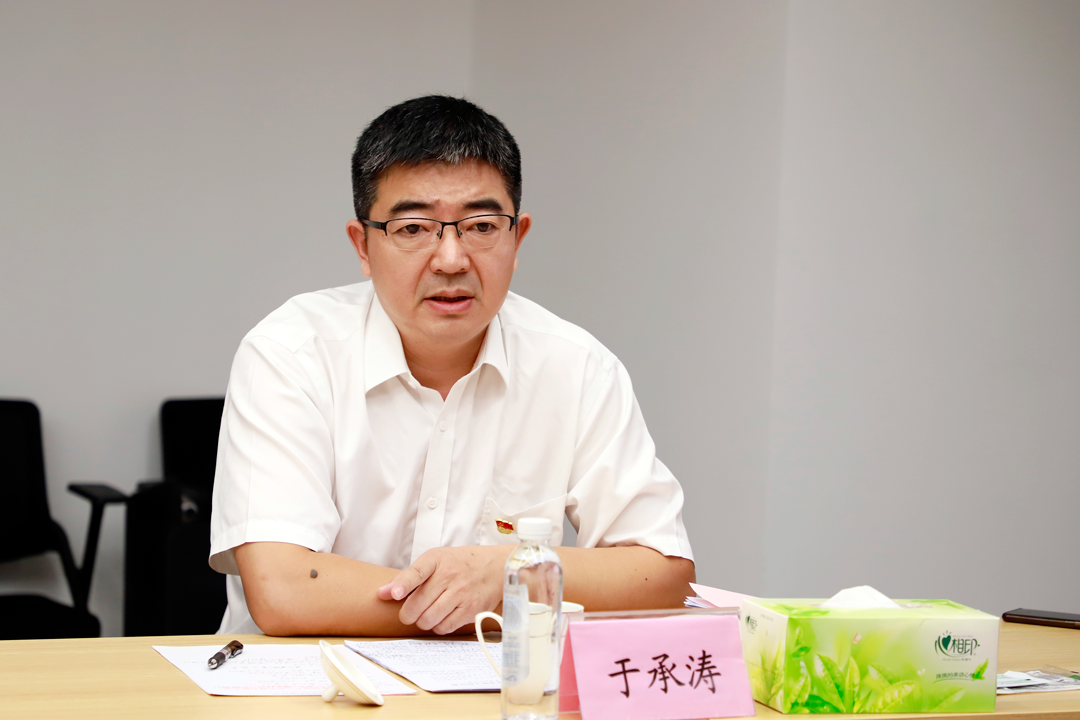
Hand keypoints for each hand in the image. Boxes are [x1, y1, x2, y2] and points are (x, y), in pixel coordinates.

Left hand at [376, 545, 510, 633]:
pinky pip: (444, 627)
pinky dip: (438, 626)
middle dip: (407, 614)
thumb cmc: (460, 564)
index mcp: (437, 560)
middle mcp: (449, 576)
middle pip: (417, 605)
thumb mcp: (435, 560)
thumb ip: (407, 577)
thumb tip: (381, 594)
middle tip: (410, 613)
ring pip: (428, 619)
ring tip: (427, 614)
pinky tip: (441, 617)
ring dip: (422, 621)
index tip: (393, 594)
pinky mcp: (471, 610)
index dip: (403, 585)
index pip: (417, 572)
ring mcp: (461, 594)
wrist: (496, 567)